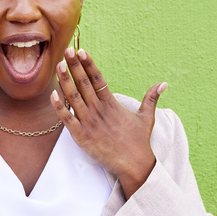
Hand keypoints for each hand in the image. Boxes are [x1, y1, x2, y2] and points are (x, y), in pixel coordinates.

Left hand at [49, 47, 166, 198]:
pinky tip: (53, 94)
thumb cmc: (139, 142)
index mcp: (112, 104)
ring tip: (58, 65)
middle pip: (84, 84)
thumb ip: (151, 98)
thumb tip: (164, 84)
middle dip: (74, 66)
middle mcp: (99, 110)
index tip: (81, 51)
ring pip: (73, 98)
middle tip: (66, 50)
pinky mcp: (82, 136)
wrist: (134, 165)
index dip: (89, 65)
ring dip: (65, 81)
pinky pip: (67, 119)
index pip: (98, 79)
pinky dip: (59, 107)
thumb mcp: (146, 117)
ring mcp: (89, 123)